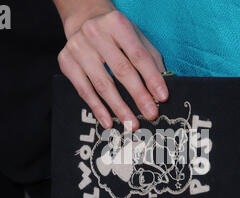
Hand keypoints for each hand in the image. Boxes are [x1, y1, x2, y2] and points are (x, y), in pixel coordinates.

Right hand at [55, 3, 168, 130]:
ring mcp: (78, 48)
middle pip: (121, 71)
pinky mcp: (66, 62)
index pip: (138, 56)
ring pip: (102, 84)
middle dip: (138, 96)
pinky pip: (84, 91)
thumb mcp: (136, 39)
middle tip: (150, 114)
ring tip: (132, 124)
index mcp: (117, 24)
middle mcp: (95, 33)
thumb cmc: (117, 35)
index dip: (152, 78)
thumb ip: (150, 61)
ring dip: (119, 108)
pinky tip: (108, 122)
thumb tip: (160, 91)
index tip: (162, 97)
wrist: (85, 20)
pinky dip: (98, 108)